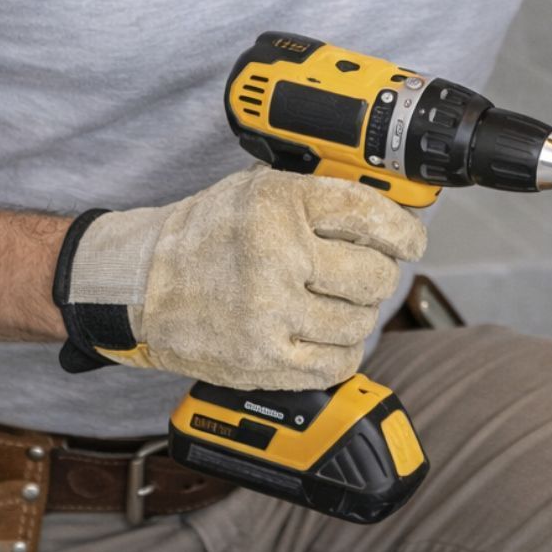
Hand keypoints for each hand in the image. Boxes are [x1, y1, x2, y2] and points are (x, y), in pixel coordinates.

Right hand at [53, 165, 426, 389]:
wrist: (141, 285)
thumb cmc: (204, 235)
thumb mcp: (258, 189)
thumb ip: (319, 196)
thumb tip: (391, 213)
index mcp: (278, 204)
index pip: (369, 214)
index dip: (403, 231)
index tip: (410, 240)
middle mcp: (277, 256)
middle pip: (375, 275)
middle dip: (376, 274)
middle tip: (357, 272)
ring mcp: (271, 313)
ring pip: (361, 322)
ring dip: (356, 313)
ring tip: (329, 301)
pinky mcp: (265, 361)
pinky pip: (339, 362)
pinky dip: (340, 350)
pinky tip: (320, 332)